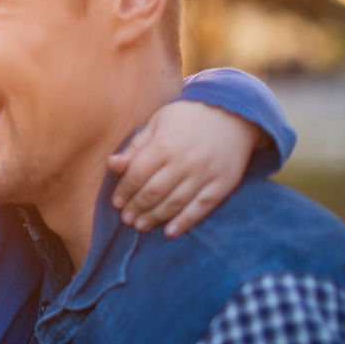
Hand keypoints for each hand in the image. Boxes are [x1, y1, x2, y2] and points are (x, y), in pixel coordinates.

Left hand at [107, 100, 261, 237]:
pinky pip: (201, 208)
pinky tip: (170, 232)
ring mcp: (204, 174)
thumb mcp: (158, 122)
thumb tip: (112, 164)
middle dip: (136, 208)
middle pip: (153, 192)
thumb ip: (135, 146)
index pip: (136, 175)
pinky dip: (185, 222)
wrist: (233, 112)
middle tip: (126, 218)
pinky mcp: (223, 184)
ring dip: (155, 218)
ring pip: (174, 204)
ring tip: (140, 226)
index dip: (124, 191)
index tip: (116, 202)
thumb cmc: (188, 116)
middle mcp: (183, 162)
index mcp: (164, 144)